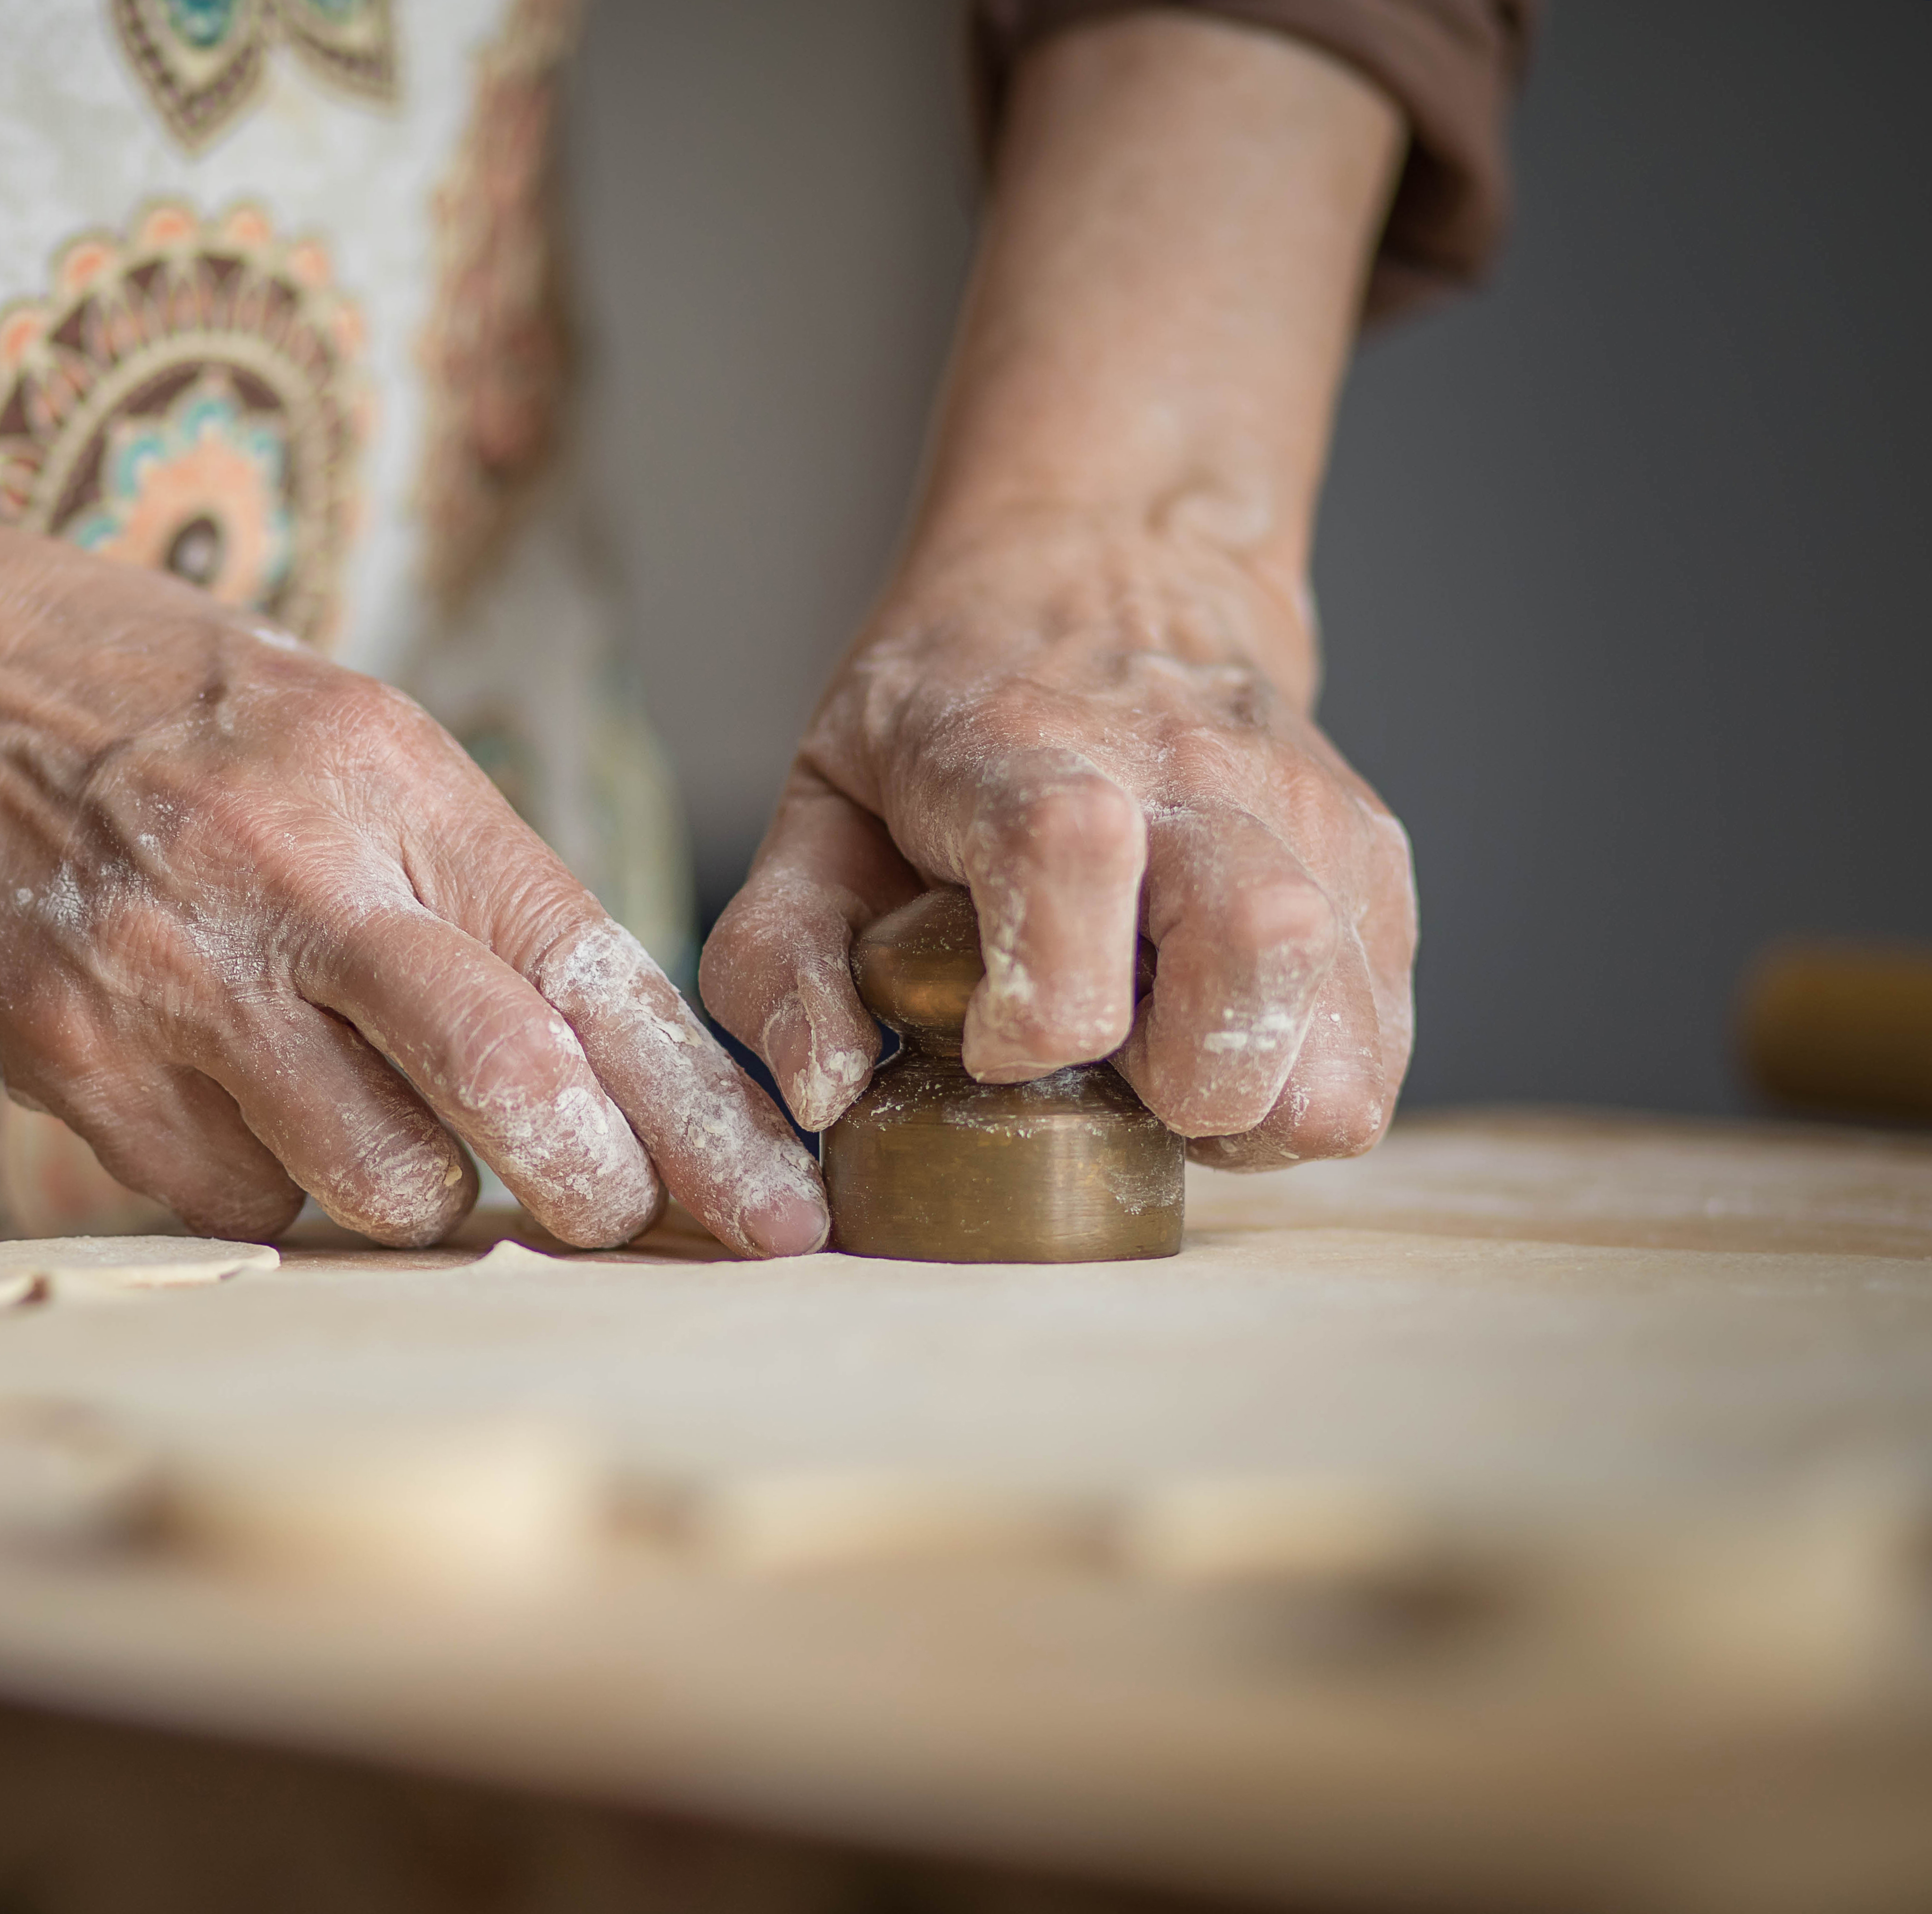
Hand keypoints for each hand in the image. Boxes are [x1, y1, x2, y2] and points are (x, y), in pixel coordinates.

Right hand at [0, 516, 828, 1251]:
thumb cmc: (121, 692)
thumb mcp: (324, 723)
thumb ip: (448, 872)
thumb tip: (586, 1041)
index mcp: (389, 773)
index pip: (595, 971)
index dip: (702, 1116)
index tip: (780, 1210)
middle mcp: (298, 871)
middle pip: (515, 1087)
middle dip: (602, 1190)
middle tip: (617, 1220)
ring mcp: (178, 971)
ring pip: (380, 1180)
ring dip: (418, 1199)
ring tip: (383, 1139)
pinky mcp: (73, 1053)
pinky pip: (235, 1201)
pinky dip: (268, 1194)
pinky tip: (238, 1119)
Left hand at [706, 10, 1415, 1170]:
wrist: (1114, 570)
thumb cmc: (948, 720)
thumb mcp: (816, 809)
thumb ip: (777, 961)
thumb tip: (822, 1095)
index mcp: (1032, 749)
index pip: (1073, 854)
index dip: (1042, 997)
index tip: (993, 1044)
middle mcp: (1191, 773)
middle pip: (1253, 947)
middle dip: (1171, 1078)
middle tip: (1103, 1072)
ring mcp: (1303, 816)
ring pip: (1337, 1015)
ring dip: (1250, 1100)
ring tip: (1167, 1072)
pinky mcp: (1371, 866)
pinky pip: (1377, 1041)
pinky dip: (1302, 1086)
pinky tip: (1219, 1048)